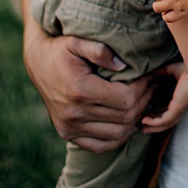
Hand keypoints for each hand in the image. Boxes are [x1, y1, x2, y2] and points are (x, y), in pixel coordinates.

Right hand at [23, 20, 151, 153]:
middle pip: (125, 118)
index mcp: (79, 90)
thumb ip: (100, 50)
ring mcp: (70, 127)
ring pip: (117, 134)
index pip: (126, 99)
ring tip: (139, 104)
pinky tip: (125, 123)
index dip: (143, 90)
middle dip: (143, 103)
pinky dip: (117, 137)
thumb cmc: (61, 50)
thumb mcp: (77, 41)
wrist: (37, 64)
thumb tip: (123, 66)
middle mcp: (74, 113)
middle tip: (150, 89)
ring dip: (135, 121)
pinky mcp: (67, 134)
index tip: (148, 78)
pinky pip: (101, 146)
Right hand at [139, 60, 187, 133]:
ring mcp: (180, 110)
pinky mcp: (177, 110)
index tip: (148, 114)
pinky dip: (154, 122)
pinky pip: (164, 121)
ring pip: (166, 124)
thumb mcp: (172, 71)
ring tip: (143, 129)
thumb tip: (152, 71)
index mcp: (182, 100)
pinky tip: (146, 121)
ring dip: (154, 127)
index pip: (169, 111)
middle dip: (155, 126)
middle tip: (145, 127)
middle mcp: (182, 108)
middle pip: (168, 122)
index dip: (158, 114)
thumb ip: (163, 71)